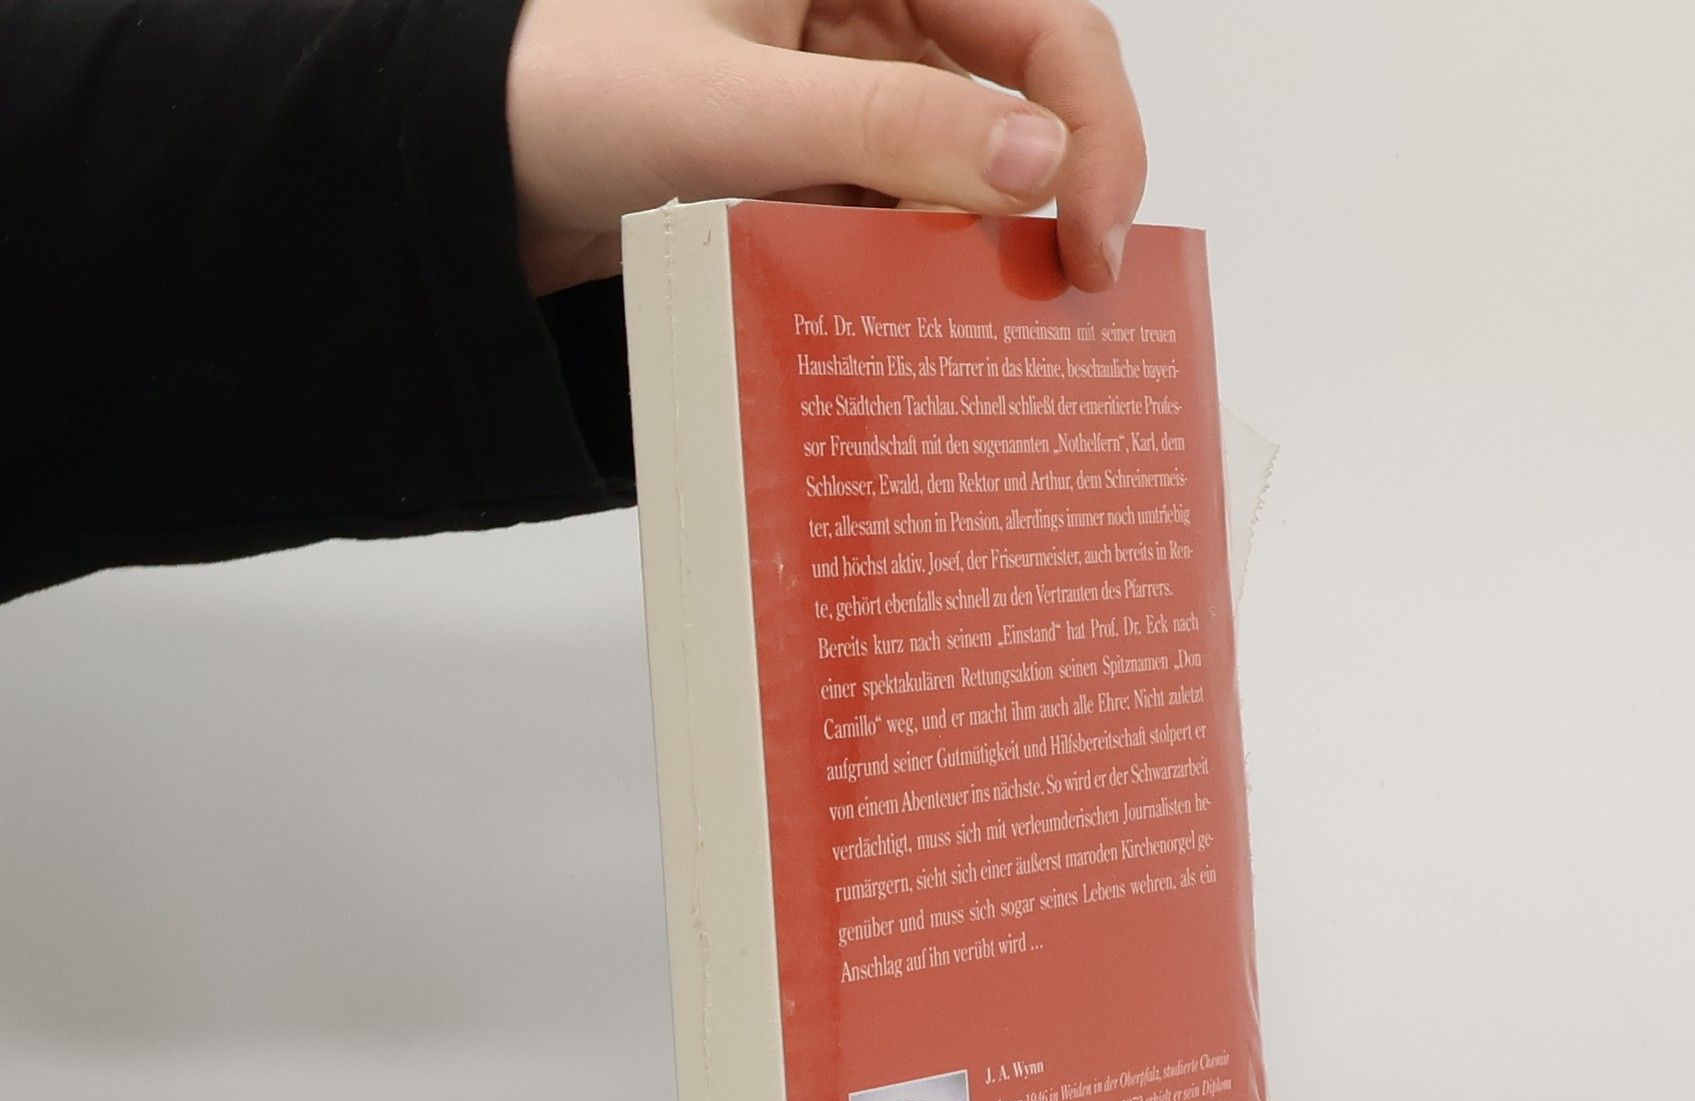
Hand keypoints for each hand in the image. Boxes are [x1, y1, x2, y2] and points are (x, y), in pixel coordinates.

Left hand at [505, 0, 1145, 295]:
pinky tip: (920, 325)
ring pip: (969, 169)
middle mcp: (868, 7)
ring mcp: (846, 92)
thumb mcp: (727, 108)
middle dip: (1053, 198)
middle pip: (1022, 99)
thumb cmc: (555, 94)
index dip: (1095, 126)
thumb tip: (1037, 164)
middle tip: (1064, 302)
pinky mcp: (818, 165)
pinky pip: (904, 216)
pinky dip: (918, 271)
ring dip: (985, 248)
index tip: (1094, 238)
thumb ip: (885, 125)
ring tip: (993, 334)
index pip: (1041, 21)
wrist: (460, 175)